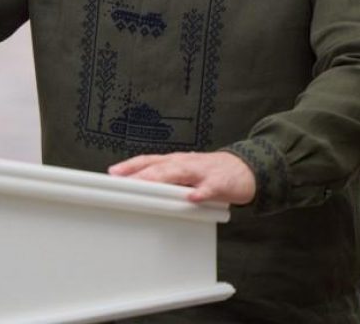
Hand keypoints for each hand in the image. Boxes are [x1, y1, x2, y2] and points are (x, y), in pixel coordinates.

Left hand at [107, 151, 256, 204]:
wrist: (246, 169)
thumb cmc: (210, 172)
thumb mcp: (185, 173)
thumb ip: (166, 180)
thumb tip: (139, 190)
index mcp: (175, 162)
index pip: (148, 161)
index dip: (131, 166)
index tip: (113, 173)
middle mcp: (185, 163)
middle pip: (159, 166)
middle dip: (140, 173)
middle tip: (122, 181)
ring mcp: (202, 172)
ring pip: (180, 172)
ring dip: (162, 178)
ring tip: (146, 185)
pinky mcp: (220, 183)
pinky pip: (209, 188)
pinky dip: (200, 192)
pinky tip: (192, 198)